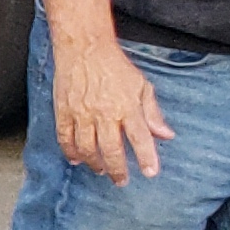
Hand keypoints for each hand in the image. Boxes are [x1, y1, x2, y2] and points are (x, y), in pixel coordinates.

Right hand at [51, 34, 172, 181]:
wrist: (84, 49)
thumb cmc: (114, 66)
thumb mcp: (141, 86)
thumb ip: (152, 112)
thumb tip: (166, 134)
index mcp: (127, 106)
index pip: (140, 138)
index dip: (146, 157)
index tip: (150, 172)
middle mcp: (104, 113)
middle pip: (111, 149)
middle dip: (118, 169)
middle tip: (121, 180)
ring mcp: (82, 114)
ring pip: (87, 148)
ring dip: (95, 163)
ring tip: (101, 170)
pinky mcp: (64, 112)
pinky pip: (65, 138)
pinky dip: (71, 152)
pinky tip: (77, 159)